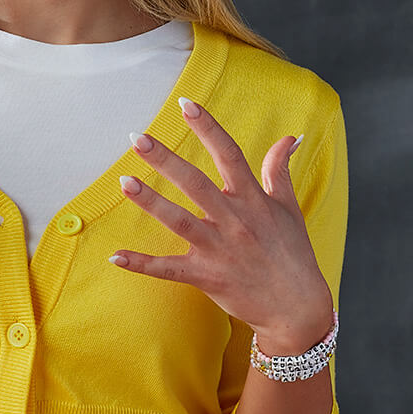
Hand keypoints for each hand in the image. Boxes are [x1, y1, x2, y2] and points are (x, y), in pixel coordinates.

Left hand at [112, 98, 332, 353]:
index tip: (185, 104)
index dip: (208, 128)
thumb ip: (281, 170)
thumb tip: (289, 137)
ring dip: (150, 202)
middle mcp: (235, 220)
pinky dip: (141, 264)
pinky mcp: (207, 277)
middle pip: (195, 183)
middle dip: (165, 159)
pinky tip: (114, 256)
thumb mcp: (290, 208)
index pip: (229, 154)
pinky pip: (168, 269)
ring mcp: (219, 249)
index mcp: (253, 200)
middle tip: (136, 138)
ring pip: (179, 221)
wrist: (298, 309)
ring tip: (124, 181)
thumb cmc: (293, 255)